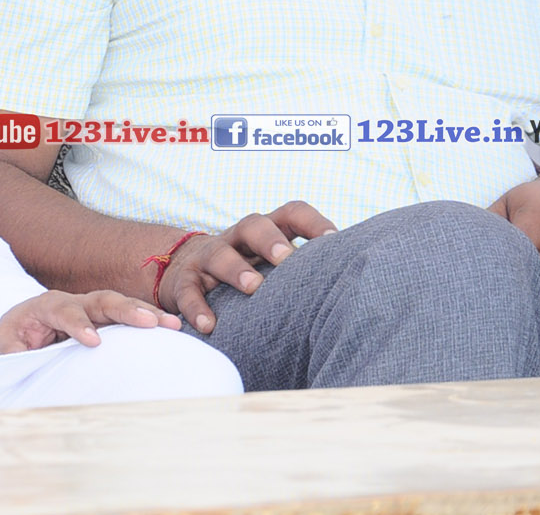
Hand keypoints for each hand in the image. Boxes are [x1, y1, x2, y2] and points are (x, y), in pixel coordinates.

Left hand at [0, 289, 180, 353]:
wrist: (23, 334)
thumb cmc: (14, 341)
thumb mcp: (3, 347)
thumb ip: (10, 353)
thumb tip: (21, 359)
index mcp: (45, 306)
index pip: (63, 310)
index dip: (78, 324)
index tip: (93, 342)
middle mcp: (72, 303)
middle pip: (100, 300)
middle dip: (125, 309)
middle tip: (149, 322)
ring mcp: (91, 311)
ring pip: (120, 306)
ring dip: (146, 314)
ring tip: (172, 324)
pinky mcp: (106, 322)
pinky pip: (129, 320)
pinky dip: (150, 323)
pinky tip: (172, 330)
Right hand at [158, 201, 337, 335]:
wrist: (183, 271)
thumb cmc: (244, 271)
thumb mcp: (269, 263)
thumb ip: (301, 269)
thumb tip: (356, 286)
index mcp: (264, 232)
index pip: (291, 214)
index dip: (313, 223)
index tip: (335, 240)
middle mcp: (236, 239)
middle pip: (253, 225)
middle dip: (271, 240)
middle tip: (288, 259)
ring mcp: (208, 258)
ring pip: (219, 254)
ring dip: (236, 269)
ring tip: (253, 288)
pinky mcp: (184, 281)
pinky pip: (189, 291)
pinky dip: (198, 307)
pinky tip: (210, 326)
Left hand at [488, 173, 539, 324]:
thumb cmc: (536, 203)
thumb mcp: (508, 203)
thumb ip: (487, 227)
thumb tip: (456, 254)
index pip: (518, 254)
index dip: (501, 278)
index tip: (483, 297)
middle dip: (518, 302)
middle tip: (496, 320)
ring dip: (539, 316)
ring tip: (517, 327)